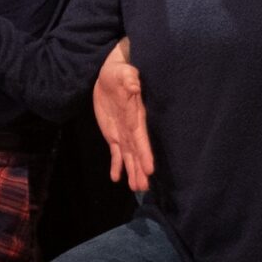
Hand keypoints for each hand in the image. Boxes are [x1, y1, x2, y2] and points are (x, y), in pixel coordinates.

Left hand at [93, 41, 154, 191]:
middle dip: (140, 169)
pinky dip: (116, 165)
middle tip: (144, 187)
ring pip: (128, 156)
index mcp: (135, 115)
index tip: (150, 168)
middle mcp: (131, 128)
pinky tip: (116, 178)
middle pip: (136, 152)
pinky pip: (115, 152)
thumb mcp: (123, 73)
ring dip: (132, 171)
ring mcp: (123, 133)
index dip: (145, 153)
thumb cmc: (119, 72)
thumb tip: (134, 85)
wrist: (111, 75)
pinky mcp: (113, 135)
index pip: (141, 137)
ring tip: (136, 188)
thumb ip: (129, 80)